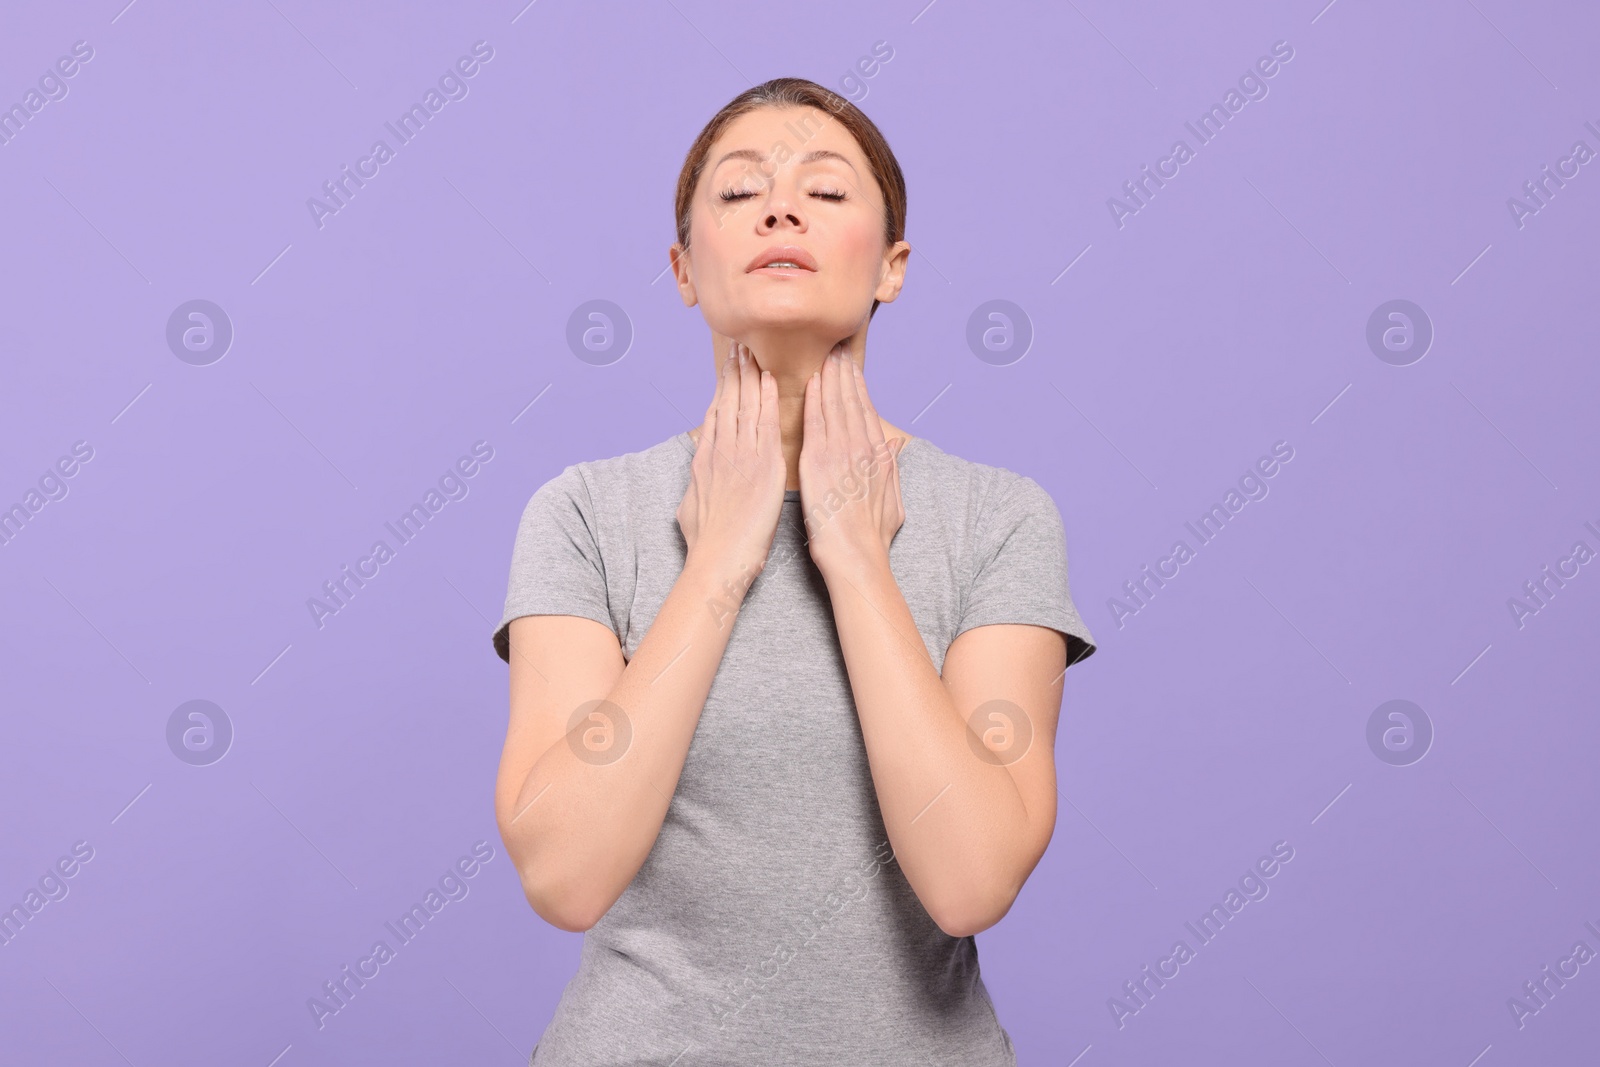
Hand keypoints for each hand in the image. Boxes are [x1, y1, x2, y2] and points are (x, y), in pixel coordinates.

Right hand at [677, 341, 785, 593]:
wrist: (718, 560)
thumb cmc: (707, 544)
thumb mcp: (691, 507)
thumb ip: (696, 486)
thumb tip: (696, 478)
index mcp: (704, 460)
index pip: (715, 414)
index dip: (721, 388)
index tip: (726, 368)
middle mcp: (720, 452)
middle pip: (727, 402)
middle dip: (733, 373)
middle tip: (739, 347)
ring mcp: (741, 456)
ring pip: (744, 405)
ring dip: (748, 376)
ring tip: (751, 351)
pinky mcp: (762, 466)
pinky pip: (765, 424)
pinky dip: (766, 399)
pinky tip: (769, 378)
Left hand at [798, 342, 904, 582]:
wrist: (857, 558)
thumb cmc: (872, 539)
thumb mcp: (893, 502)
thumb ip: (891, 469)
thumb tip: (894, 445)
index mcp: (878, 457)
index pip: (866, 411)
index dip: (857, 386)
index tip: (851, 366)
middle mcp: (862, 449)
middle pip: (852, 400)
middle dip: (844, 372)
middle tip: (836, 348)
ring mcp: (841, 453)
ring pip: (835, 404)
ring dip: (830, 377)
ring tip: (825, 355)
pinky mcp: (818, 462)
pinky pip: (816, 420)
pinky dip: (814, 398)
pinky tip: (811, 380)